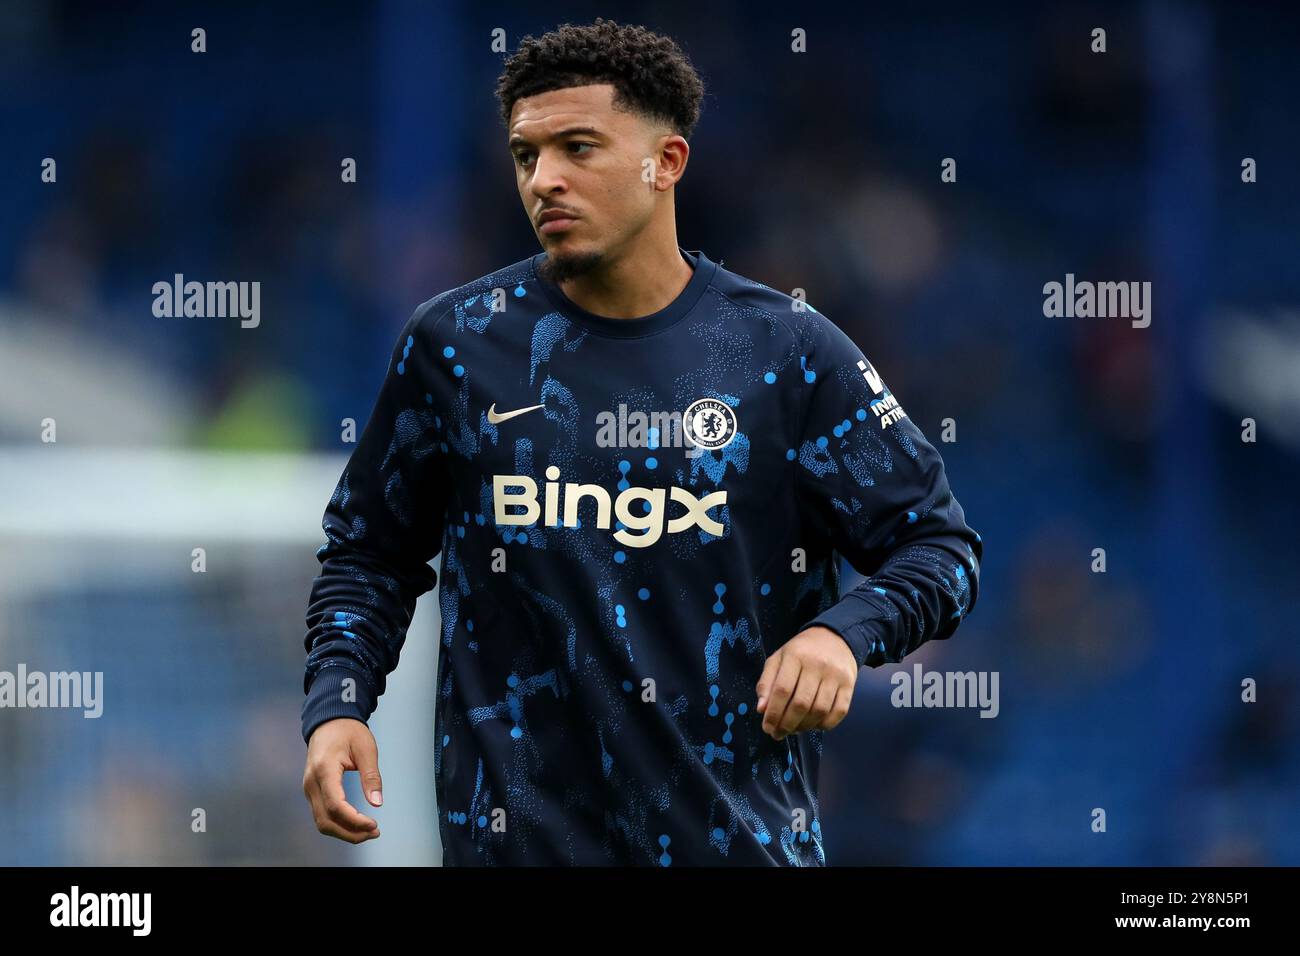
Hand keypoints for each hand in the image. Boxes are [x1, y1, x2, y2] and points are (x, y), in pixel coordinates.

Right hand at [302, 717, 383, 842]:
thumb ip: (371, 776)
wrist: (329, 721)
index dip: (354, 820)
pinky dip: (338, 824)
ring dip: (344, 832)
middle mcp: (311, 783)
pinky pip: (322, 815)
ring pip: (322, 822)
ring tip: (368, 831)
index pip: (335, 805)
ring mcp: (309, 789)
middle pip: (326, 820)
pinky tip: (356, 824)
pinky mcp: (312, 791)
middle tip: (375, 832)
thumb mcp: (366, 749)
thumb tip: (377, 802)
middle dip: (350, 832)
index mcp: (324, 769)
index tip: (374, 824)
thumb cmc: (348, 731)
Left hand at [755, 626, 858, 739]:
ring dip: (804, 727)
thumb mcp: (778, 659)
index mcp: (795, 656)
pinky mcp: (849, 684)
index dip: (773, 713)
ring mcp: (836, 675)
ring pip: (819, 710)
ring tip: (793, 730)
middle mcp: (817, 665)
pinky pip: (839, 712)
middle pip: (801, 703)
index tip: (767, 727)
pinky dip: (825, 724)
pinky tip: (813, 725)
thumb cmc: (800, 652)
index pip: (782, 690)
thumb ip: (766, 683)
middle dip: (786, 724)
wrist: (834, 638)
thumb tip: (761, 709)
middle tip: (778, 734)